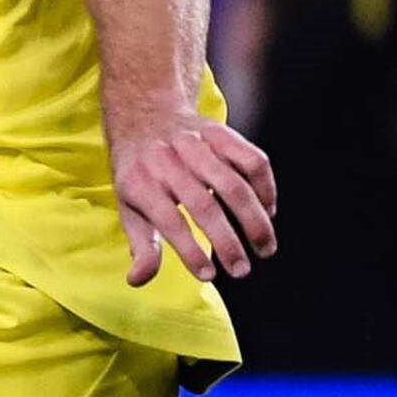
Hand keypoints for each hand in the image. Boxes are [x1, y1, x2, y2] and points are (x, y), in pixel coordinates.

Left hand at [110, 108, 279, 285]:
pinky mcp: (221, 133)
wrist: (146, 116)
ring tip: (264, 248)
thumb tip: (138, 280)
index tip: (208, 276)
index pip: (169, 221)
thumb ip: (141, 245)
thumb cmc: (139, 172)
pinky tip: (268, 211)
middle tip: (242, 270)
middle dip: (227, 242)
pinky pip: (252, 160)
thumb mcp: (129, 207)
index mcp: (140, 182)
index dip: (190, 251)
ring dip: (254, 220)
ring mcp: (196, 144)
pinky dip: (266, 188)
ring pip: (234, 184)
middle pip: (204, 206)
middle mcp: (168, 161)